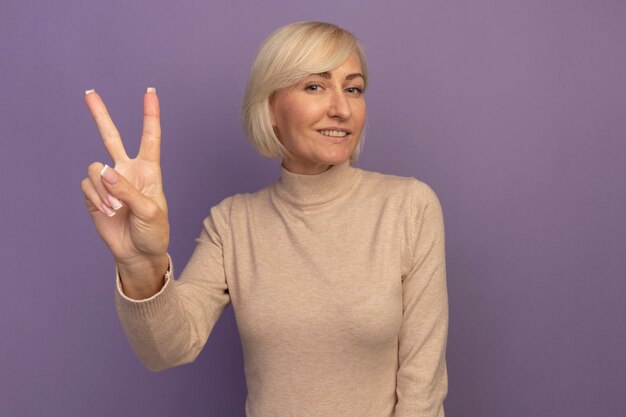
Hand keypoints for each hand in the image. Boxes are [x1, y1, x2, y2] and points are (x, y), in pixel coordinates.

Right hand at [80, 88, 169, 283]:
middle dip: (100, 115)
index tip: (150, 92)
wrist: (138, 253)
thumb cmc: (153, 231)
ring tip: (116, 207)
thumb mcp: (149, 211)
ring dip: (104, 188)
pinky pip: (88, 185)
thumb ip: (127, 190)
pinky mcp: (94, 194)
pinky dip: (96, 198)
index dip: (150, 115)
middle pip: (111, 137)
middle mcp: (127, 170)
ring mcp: (109, 181)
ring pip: (96, 167)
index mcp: (148, 170)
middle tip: (89, 93)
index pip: (150, 138)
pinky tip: (107, 211)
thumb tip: (104, 171)